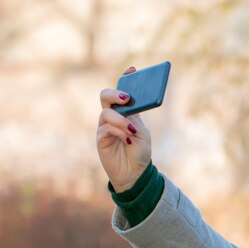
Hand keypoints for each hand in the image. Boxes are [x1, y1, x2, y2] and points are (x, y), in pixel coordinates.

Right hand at [96, 66, 151, 191]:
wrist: (135, 172)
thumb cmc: (140, 152)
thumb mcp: (143, 133)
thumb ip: (134, 119)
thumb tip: (126, 109)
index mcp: (127, 111)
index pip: (123, 90)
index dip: (125, 78)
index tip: (133, 68)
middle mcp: (114, 116)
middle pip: (106, 96)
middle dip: (115, 93)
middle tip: (127, 98)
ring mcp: (105, 126)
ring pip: (106, 112)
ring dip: (121, 120)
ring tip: (132, 131)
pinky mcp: (101, 138)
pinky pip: (106, 128)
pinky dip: (118, 131)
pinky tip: (127, 140)